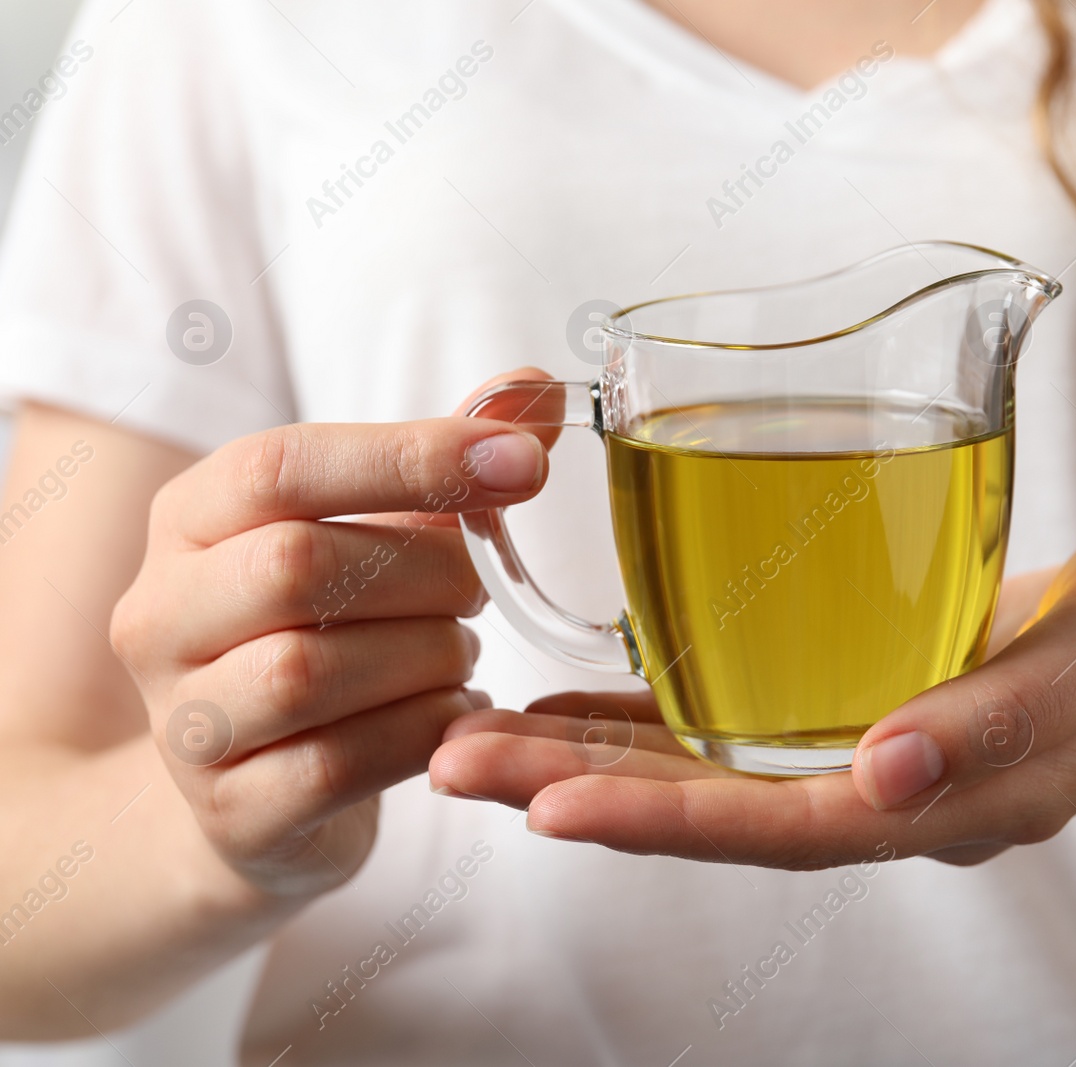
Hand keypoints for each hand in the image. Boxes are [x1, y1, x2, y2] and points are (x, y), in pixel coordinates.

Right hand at [111, 370, 555, 896]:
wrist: (258, 792)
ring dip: (427, 655)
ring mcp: (182, 722)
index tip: (525, 464)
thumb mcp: (377, 533)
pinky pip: (339, 763)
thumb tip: (533, 385)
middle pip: (296, 566)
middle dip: (427, 571)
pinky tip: (458, 713)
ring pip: (311, 672)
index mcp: (190, 520)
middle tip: (481, 588)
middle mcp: (160, 615)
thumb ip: (447, 461)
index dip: (412, 457)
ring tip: (461, 651)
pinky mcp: (230, 811)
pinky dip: (424, 732)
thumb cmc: (330, 633)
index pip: (280, 466)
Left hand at [429, 516, 1075, 868]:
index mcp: (956, 801)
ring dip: (595, 760)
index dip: (671, 824)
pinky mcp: (861, 711)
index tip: (553, 809)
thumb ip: (1009, 714)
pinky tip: (578, 704)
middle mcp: (896, 795)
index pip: (792, 829)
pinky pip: (743, 729)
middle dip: (588, 794)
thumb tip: (889, 770)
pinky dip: (654, 722)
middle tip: (457, 762)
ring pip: (715, 773)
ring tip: (479, 735)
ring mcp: (875, 760)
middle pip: (722, 810)